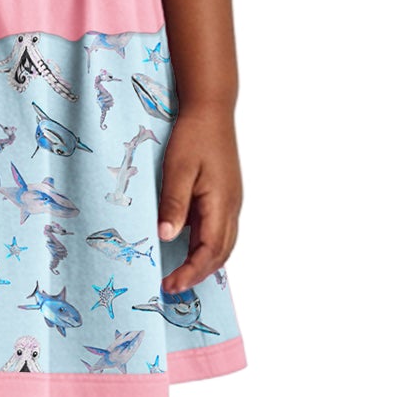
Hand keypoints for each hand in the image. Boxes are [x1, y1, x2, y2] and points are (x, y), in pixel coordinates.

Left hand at [156, 103, 239, 293]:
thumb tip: (166, 237)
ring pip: (223, 245)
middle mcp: (231, 208)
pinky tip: (187, 249)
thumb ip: (174, 204)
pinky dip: (205, 247)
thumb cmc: (194, 136)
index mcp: (221, 204)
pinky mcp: (224, 196)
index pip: (209, 252)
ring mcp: (230, 202)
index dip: (190, 273)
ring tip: (179, 275)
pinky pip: (218, 230)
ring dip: (203, 263)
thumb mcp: (178, 169)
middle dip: (197, 274)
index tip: (169, 285)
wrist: (211, 109)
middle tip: (171, 287)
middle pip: (220, 254)